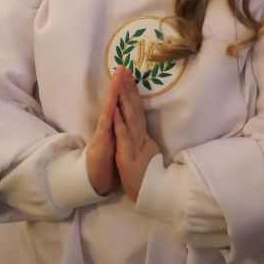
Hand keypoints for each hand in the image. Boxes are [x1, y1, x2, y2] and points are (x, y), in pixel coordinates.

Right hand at [86, 69, 123, 195]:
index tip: (130, 71)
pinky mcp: (101, 141)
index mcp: (115, 121)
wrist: (96, 174)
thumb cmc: (107, 154)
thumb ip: (120, 123)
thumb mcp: (117, 136)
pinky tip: (111, 106)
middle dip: (119, 83)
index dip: (126, 86)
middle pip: (114, 100)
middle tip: (123, 67)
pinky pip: (106, 127)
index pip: (121, 101)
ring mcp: (104, 130)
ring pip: (109, 109)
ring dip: (113, 94)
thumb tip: (126, 111)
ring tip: (117, 80)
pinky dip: (109, 116)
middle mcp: (108, 122)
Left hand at [113, 66, 160, 202]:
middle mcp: (139, 135)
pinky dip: (119, 122)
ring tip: (120, 82)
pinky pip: (123, 137)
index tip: (128, 74)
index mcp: (142, 134)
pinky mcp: (127, 155)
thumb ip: (144, 138)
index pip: (137, 108)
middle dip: (128, 87)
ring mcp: (134, 144)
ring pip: (129, 117)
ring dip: (124, 98)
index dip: (132, 91)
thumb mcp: (145, 152)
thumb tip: (143, 126)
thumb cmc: (145, 175)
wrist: (148, 194)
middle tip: (124, 68)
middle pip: (134, 107)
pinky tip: (115, 110)